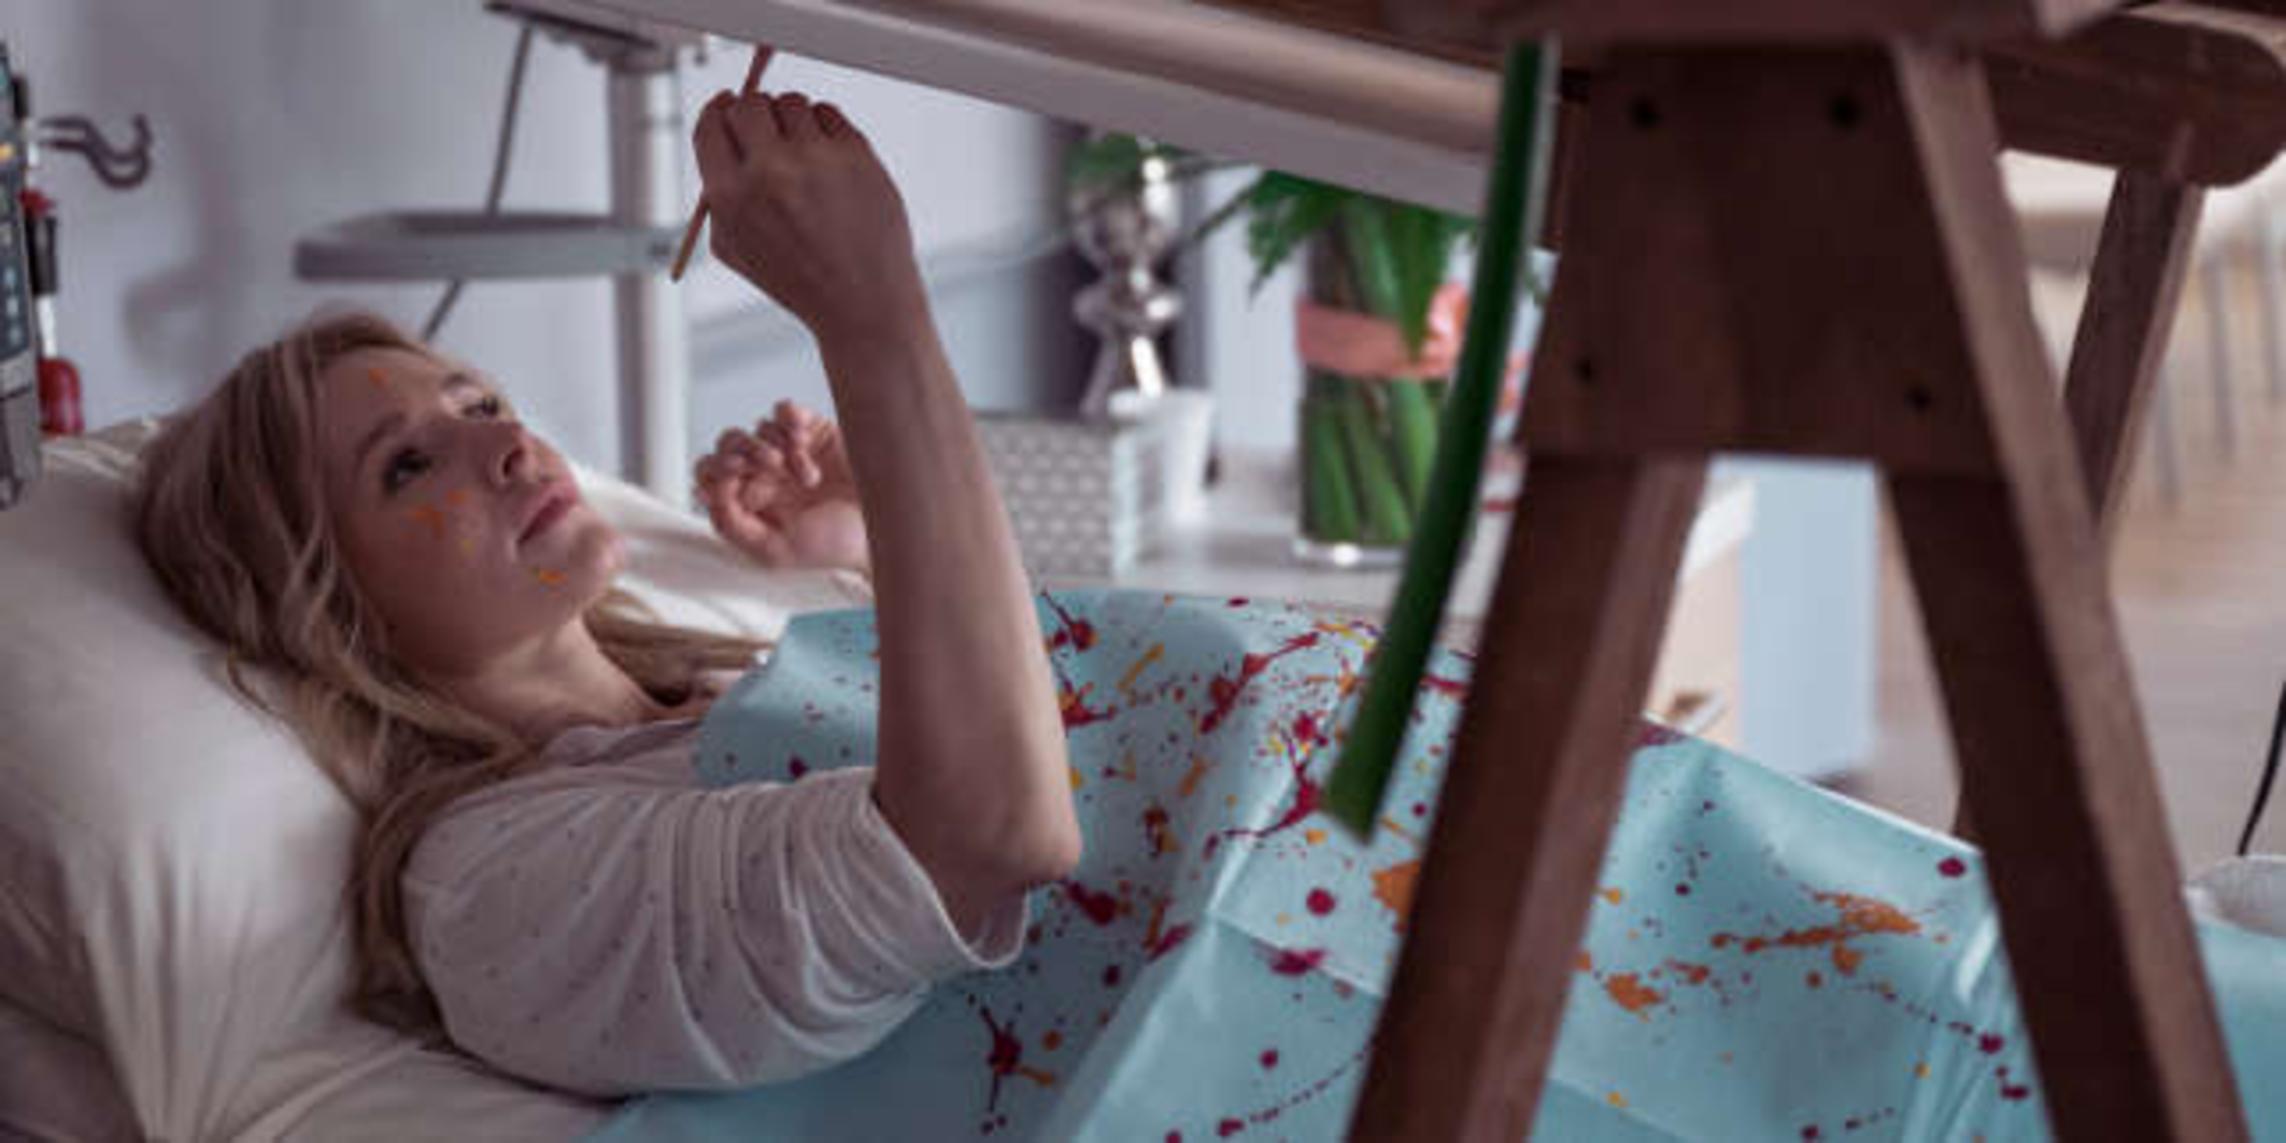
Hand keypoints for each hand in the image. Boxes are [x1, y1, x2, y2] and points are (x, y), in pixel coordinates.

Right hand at [691, 87, 927, 346]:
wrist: (862, 301)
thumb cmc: (799, 279)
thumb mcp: (735, 248)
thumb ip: (717, 194)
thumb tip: (717, 131)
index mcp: (730, 195)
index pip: (709, 124)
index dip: (718, 113)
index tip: (727, 108)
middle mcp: (769, 170)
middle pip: (748, 104)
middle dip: (753, 113)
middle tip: (766, 129)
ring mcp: (815, 158)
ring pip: (791, 102)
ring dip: (792, 119)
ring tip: (803, 154)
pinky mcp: (855, 153)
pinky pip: (829, 114)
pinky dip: (825, 129)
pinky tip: (829, 159)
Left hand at [694, 400, 869, 575]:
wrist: (886, 526)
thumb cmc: (836, 545)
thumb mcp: (774, 551)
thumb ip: (731, 525)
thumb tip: (708, 488)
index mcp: (750, 505)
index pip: (709, 475)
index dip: (714, 472)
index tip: (734, 480)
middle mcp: (765, 476)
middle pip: (728, 443)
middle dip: (742, 452)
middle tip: (769, 469)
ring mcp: (789, 451)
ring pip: (757, 428)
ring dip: (778, 449)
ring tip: (808, 478)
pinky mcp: (814, 431)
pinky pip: (783, 412)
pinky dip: (789, 421)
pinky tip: (806, 443)